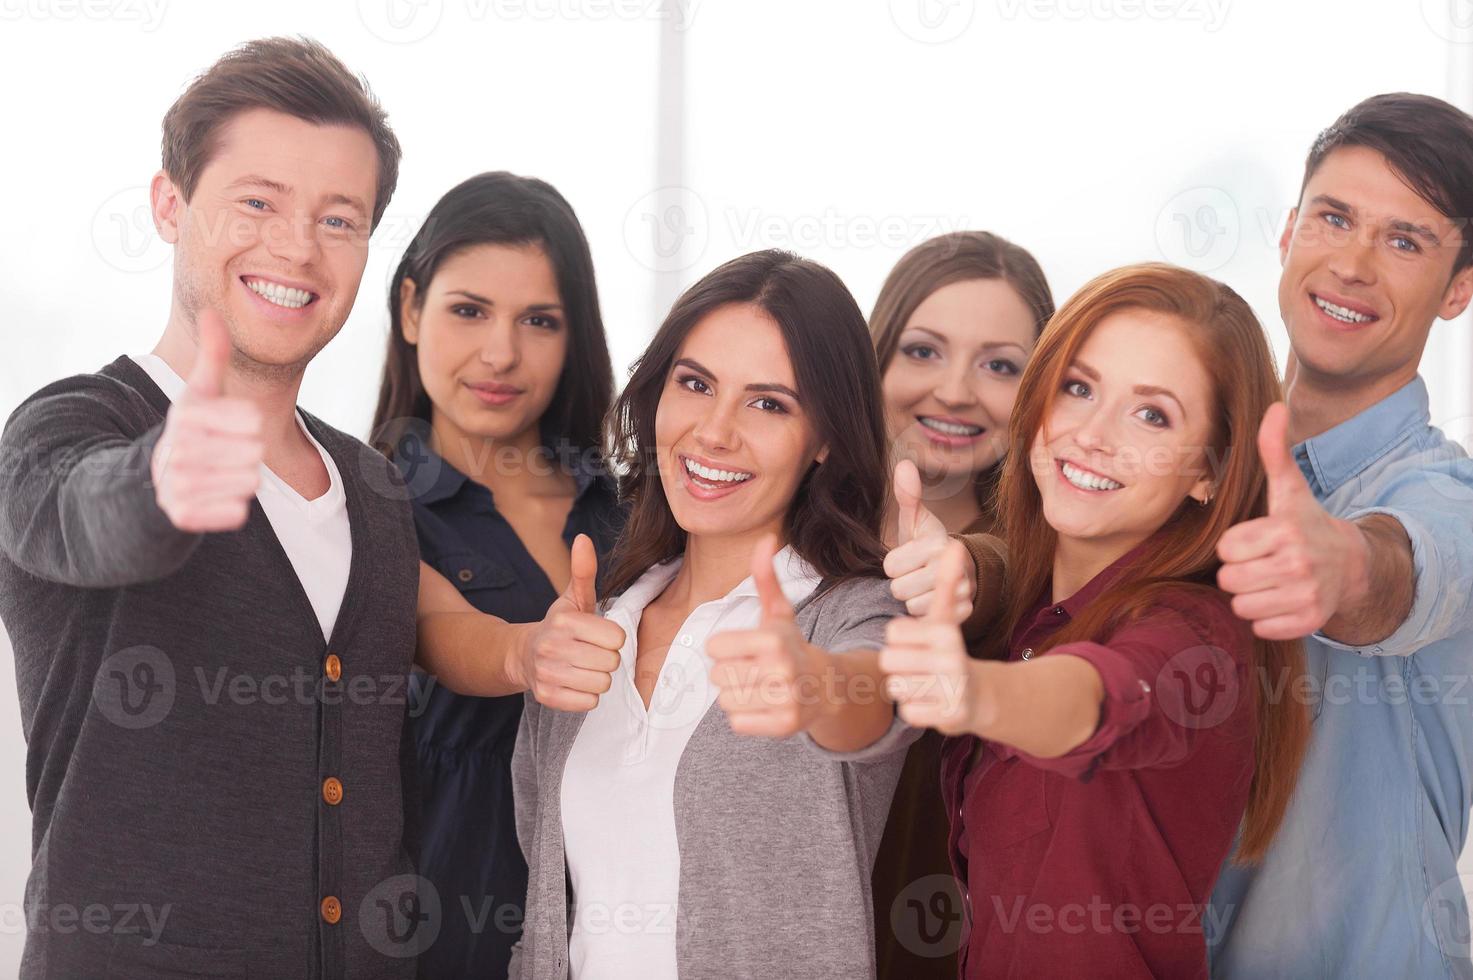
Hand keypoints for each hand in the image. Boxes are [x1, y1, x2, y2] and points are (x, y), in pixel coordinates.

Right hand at [150, 310, 263, 531]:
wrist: (155, 481)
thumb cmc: (192, 430)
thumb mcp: (200, 391)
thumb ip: (213, 354)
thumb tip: (212, 311)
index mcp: (186, 416)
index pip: (253, 422)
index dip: (248, 425)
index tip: (228, 426)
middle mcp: (178, 450)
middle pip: (255, 454)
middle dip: (247, 454)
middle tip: (223, 453)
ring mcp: (178, 484)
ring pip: (249, 483)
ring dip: (242, 480)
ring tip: (218, 473)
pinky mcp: (183, 515)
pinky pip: (236, 512)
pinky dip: (232, 506)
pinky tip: (215, 496)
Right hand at [516, 534, 625, 710]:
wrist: (524, 655)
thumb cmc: (559, 626)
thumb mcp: (573, 598)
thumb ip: (583, 571)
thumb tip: (583, 538)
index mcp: (565, 621)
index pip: (617, 638)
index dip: (612, 637)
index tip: (598, 635)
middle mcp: (553, 647)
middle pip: (611, 662)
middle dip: (606, 658)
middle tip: (591, 652)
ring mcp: (548, 674)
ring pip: (602, 684)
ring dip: (598, 678)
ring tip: (584, 667)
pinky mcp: (547, 697)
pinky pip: (589, 703)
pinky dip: (587, 695)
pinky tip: (576, 682)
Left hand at [708, 535, 830, 737]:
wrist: (826, 686)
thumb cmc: (791, 644)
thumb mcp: (778, 611)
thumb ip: (765, 576)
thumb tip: (766, 539)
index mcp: (772, 638)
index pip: (713, 646)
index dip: (725, 647)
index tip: (746, 648)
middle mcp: (781, 669)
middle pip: (717, 675)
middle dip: (730, 672)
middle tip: (754, 669)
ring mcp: (785, 699)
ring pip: (725, 701)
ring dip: (737, 695)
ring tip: (759, 687)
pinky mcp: (784, 725)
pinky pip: (737, 723)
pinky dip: (745, 717)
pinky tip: (764, 705)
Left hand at [879, 541, 987, 733]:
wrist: (980, 695)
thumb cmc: (950, 651)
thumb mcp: (946, 617)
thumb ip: (945, 582)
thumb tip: (953, 544)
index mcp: (945, 631)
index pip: (892, 633)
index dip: (899, 640)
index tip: (917, 643)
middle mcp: (951, 659)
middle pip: (889, 661)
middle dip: (899, 665)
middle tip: (918, 666)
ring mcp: (952, 689)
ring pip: (896, 687)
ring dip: (906, 687)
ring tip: (925, 683)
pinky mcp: (950, 716)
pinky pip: (907, 712)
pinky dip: (914, 709)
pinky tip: (931, 702)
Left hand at [883, 459, 974, 618]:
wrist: (961, 570)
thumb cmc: (929, 546)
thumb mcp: (916, 522)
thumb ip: (908, 496)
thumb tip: (904, 464)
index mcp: (938, 543)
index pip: (890, 566)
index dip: (894, 565)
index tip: (907, 559)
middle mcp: (953, 566)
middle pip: (899, 588)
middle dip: (903, 583)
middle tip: (915, 575)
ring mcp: (962, 590)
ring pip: (911, 604)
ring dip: (913, 598)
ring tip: (924, 587)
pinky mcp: (964, 611)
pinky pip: (925, 617)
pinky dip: (925, 611)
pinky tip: (932, 599)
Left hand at [1216, 402, 1367, 639]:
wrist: (1350, 564)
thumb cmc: (1305, 523)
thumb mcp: (1288, 487)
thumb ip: (1274, 450)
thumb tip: (1275, 407)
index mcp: (1284, 530)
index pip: (1225, 550)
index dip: (1235, 546)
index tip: (1255, 541)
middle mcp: (1298, 564)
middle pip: (1229, 580)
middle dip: (1240, 572)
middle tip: (1262, 563)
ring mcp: (1306, 595)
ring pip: (1241, 606)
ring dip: (1250, 596)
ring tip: (1271, 581)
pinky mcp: (1309, 621)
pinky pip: (1259, 627)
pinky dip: (1266, 618)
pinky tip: (1282, 599)